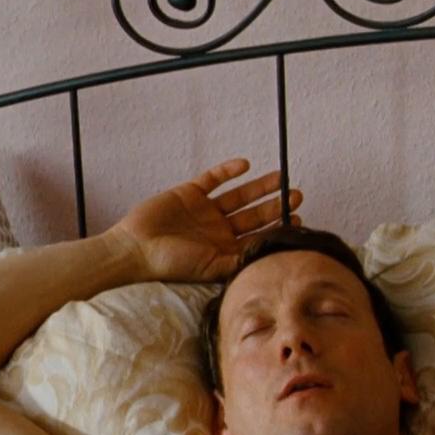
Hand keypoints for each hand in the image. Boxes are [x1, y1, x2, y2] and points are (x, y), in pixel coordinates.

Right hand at [103, 159, 301, 282]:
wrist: (135, 250)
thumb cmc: (172, 265)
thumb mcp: (212, 268)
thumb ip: (240, 261)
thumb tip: (270, 258)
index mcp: (226, 248)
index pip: (259, 236)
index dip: (279, 228)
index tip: (299, 220)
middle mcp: (218, 229)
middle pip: (254, 214)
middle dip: (276, 205)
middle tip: (297, 195)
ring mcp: (204, 210)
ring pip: (239, 196)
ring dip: (260, 187)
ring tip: (281, 178)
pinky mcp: (189, 193)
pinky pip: (213, 179)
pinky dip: (228, 171)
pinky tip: (245, 165)